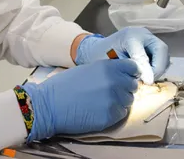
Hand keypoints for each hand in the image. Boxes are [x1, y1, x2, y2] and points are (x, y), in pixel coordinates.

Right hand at [23, 59, 138, 140]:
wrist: (51, 104)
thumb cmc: (66, 84)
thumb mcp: (88, 69)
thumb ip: (107, 70)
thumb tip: (120, 74)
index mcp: (108, 67)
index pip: (133, 67)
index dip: (131, 72)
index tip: (126, 76)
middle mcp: (114, 81)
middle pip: (133, 85)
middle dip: (125, 88)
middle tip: (110, 92)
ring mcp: (114, 100)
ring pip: (128, 101)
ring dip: (120, 102)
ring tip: (102, 101)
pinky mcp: (110, 117)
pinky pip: (120, 114)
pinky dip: (113, 113)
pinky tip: (98, 110)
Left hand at [75, 27, 169, 84]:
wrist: (100, 49)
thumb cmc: (104, 56)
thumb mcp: (114, 63)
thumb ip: (131, 69)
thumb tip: (149, 80)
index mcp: (130, 36)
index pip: (144, 53)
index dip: (148, 69)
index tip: (147, 82)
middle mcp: (142, 33)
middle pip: (161, 49)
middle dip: (158, 67)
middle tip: (149, 80)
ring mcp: (148, 37)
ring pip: (163, 53)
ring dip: (159, 67)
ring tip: (146, 77)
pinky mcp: (151, 43)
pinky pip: (161, 55)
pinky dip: (157, 65)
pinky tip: (147, 72)